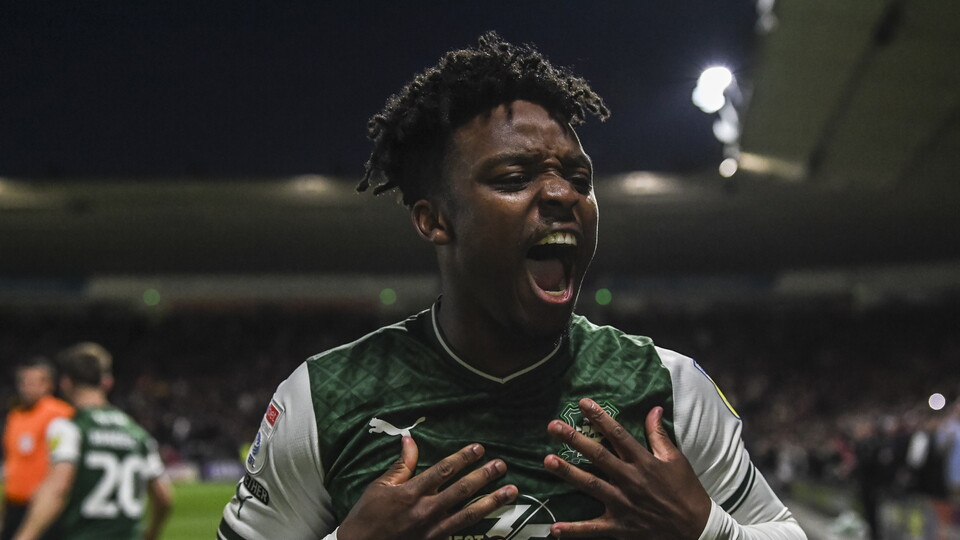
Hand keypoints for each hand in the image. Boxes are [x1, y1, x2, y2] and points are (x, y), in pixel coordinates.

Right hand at [337, 436, 517, 539]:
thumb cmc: (367, 516)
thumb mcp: (380, 486)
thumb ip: (401, 465)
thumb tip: (409, 439)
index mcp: (411, 492)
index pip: (443, 470)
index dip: (463, 458)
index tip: (479, 449)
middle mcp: (425, 511)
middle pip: (461, 490)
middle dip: (484, 476)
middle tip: (501, 465)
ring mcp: (432, 531)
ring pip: (468, 514)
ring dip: (492, 502)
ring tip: (511, 491)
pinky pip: (461, 534)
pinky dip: (480, 528)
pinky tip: (496, 522)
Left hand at [544, 398, 711, 538]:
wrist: (697, 529)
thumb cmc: (686, 491)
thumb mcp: (676, 460)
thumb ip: (659, 434)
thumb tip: (653, 408)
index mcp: (643, 462)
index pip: (617, 434)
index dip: (600, 417)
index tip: (583, 403)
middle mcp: (630, 480)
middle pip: (598, 456)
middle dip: (574, 439)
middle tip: (553, 426)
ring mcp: (623, 503)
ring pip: (591, 485)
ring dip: (568, 473)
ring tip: (547, 461)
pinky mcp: (620, 526)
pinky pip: (593, 528)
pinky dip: (574, 529)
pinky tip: (554, 528)